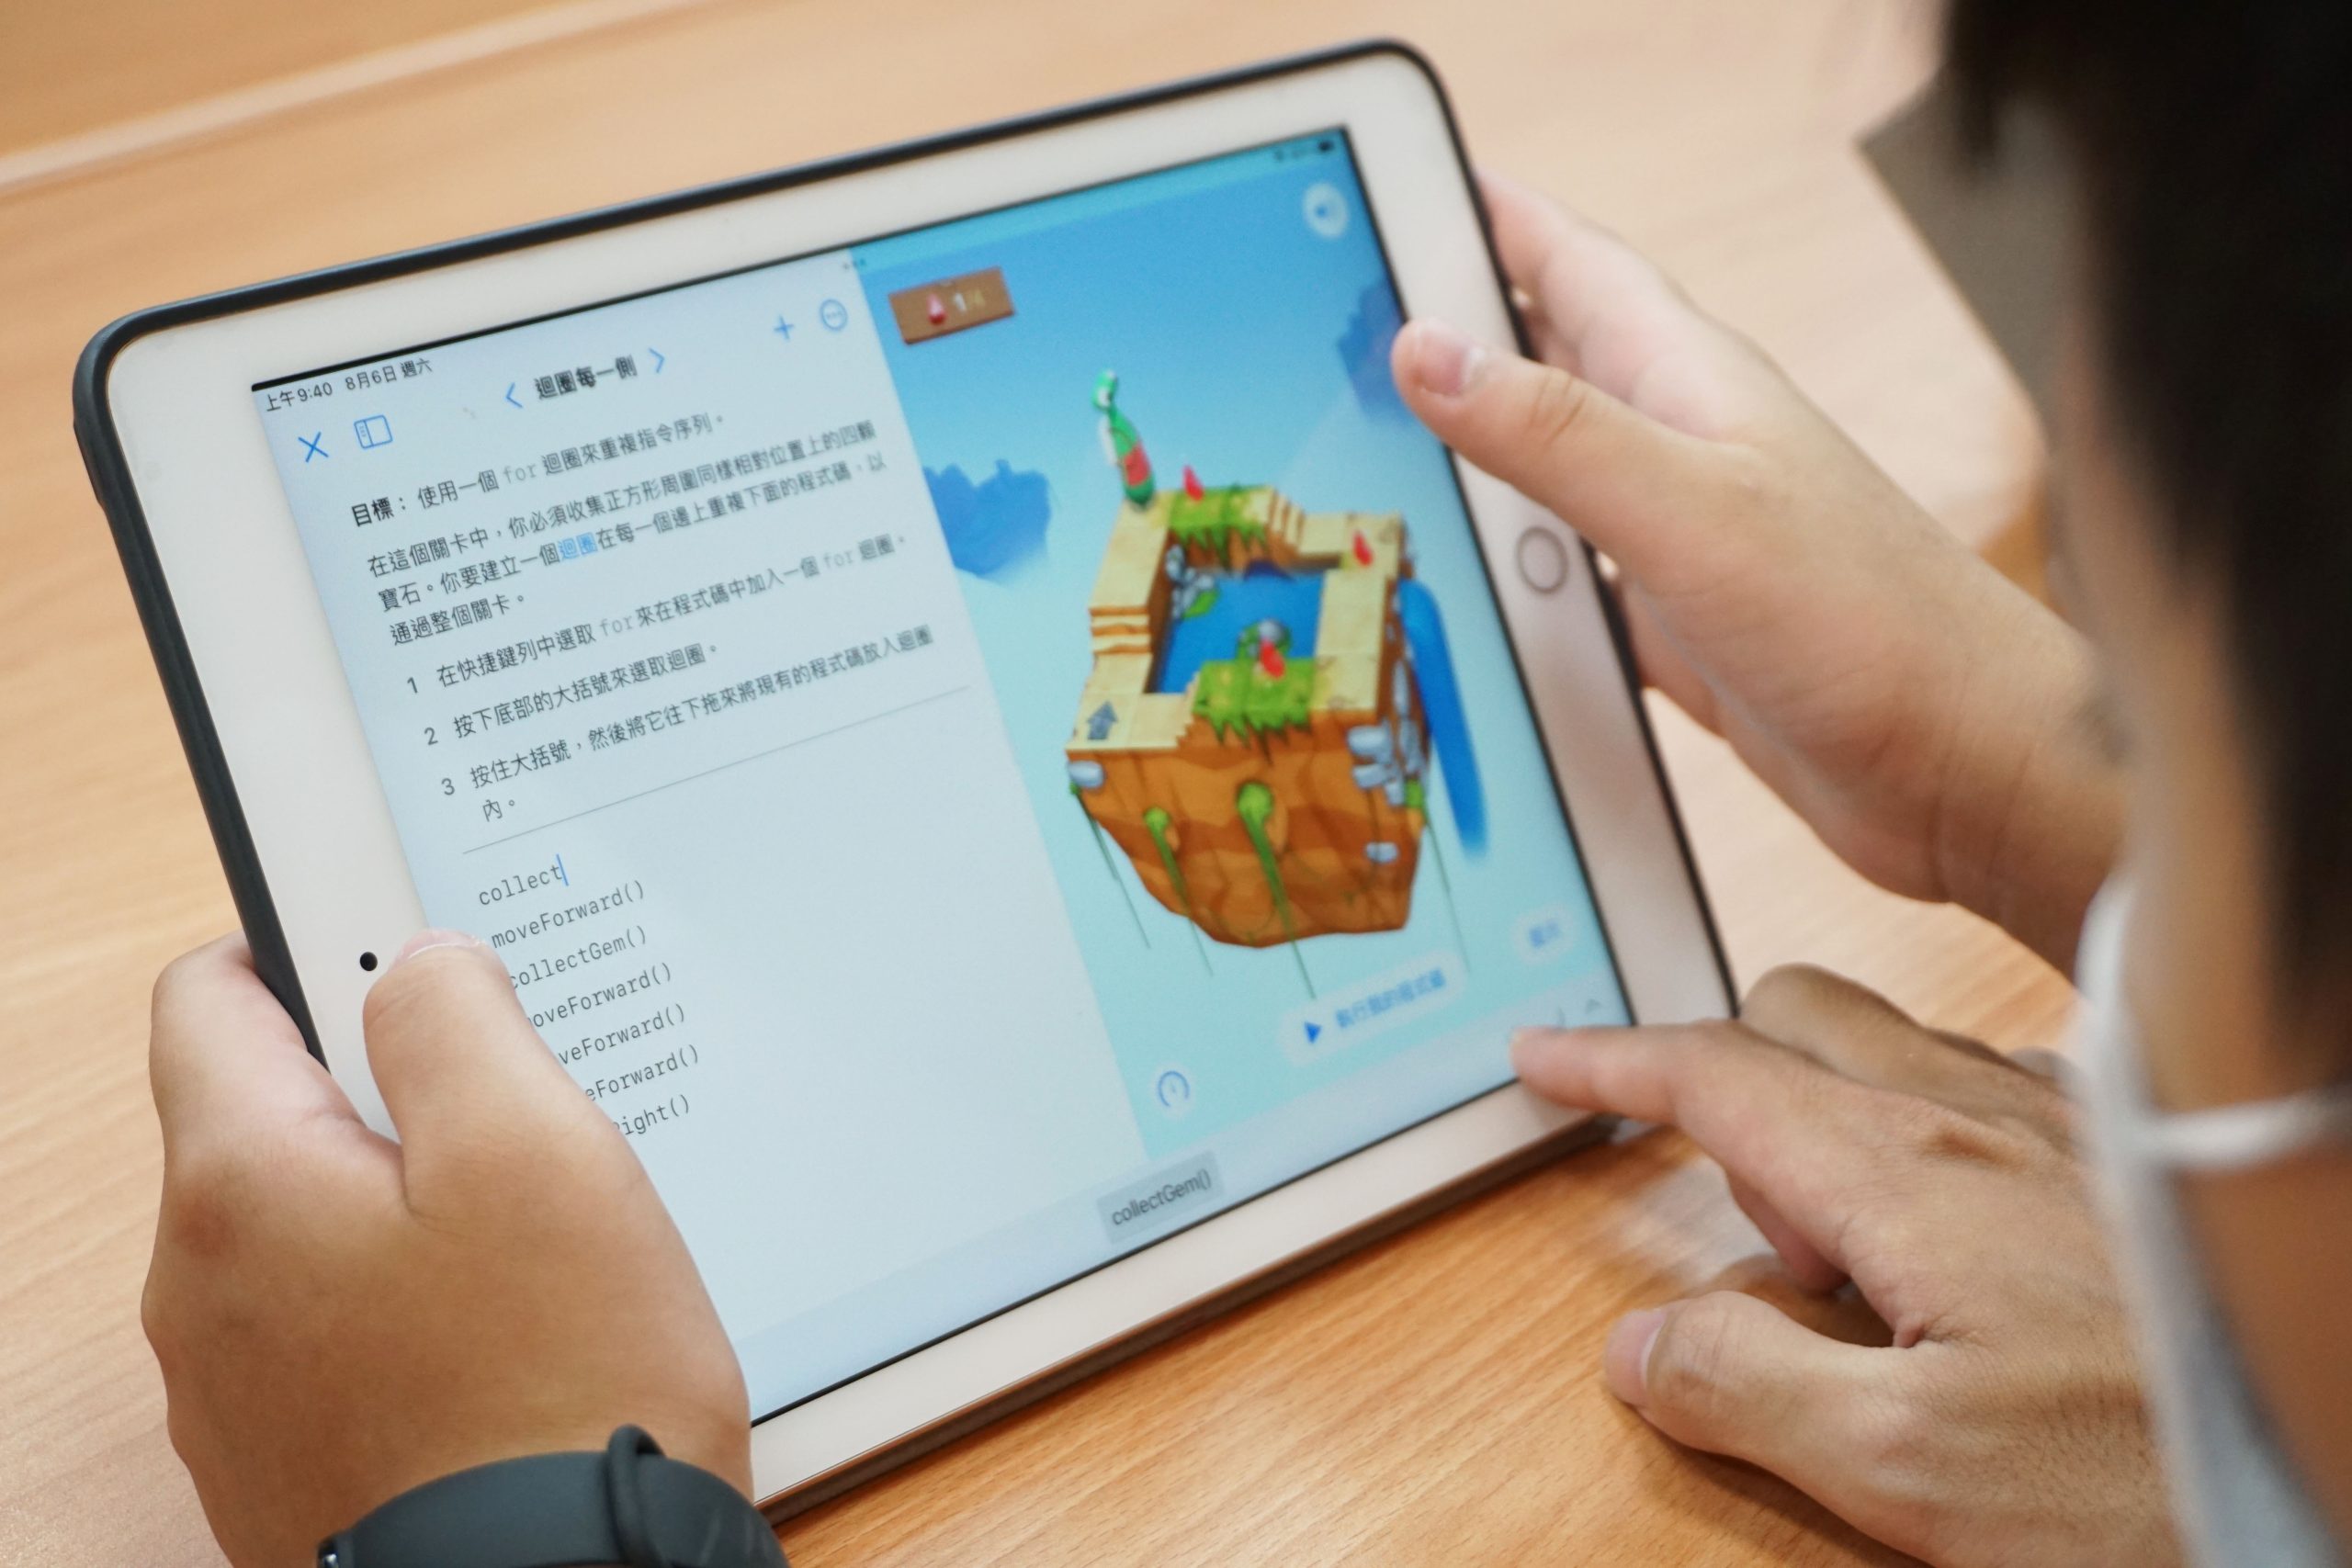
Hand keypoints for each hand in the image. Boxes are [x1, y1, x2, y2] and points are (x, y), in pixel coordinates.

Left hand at [143, 932, 749, 1567]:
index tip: (393, 936)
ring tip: (541, 1239)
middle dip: (385, 1086)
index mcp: (238, 1188)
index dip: (303, 934)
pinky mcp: (298, 1464)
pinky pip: (340, 1332)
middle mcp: (202, 1293)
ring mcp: (242, 1392)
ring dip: (407, 1204)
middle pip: (268, 1116)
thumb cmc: (558, 1391)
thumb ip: (458, 1020)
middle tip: (520, 1104)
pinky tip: (518, 1335)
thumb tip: (422, 968)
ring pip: (313, 1230)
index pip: (207, 994)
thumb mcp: (535, 1151)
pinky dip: (414, 1304)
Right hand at [1393, 174, 2119, 966]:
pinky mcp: (1677, 625)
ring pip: (1545, 472)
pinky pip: (1567, 579)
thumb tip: (1424, 349)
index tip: (1395, 195)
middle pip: (1542, 359)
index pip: (1567, 260)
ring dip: (1467, 461)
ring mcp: (1678, 535)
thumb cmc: (1869, 624)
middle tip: (1340, 331)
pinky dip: (1506, 575)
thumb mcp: (1689, 510)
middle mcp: (1680, 443)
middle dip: (1449, 336)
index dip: (1483, 218)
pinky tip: (1454, 595)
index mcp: (1687, 379)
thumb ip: (1555, 434)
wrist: (1969, 765)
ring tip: (1364, 455)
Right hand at [1513, 967, 2175, 1567]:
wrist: (2327, 1466)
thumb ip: (1744, 1389)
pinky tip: (1968, 1242)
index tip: (1543, 1055)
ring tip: (1867, 1271)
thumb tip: (1642, 1345)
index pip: (1713, 1074)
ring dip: (1831, 1120)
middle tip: (1748, 1232)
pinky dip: (1924, 1132)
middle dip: (1726, 1085)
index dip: (1609, 1062)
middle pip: (1795, 1018)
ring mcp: (2061, 1128)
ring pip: (1891, 1052)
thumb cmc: (2145, 1477)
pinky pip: (1983, 1089)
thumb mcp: (1906, 1469)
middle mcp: (1981, 1118)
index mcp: (1905, 1173)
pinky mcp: (2120, 1160)